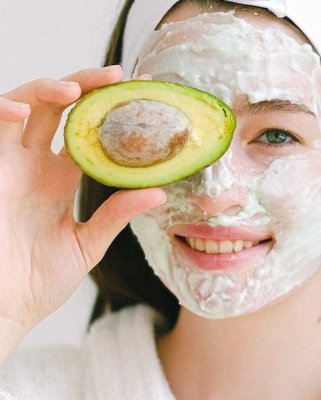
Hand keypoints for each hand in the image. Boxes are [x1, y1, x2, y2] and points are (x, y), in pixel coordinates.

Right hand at [0, 67, 165, 357]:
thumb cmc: (42, 280)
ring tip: (76, 89)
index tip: (141, 95)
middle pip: (60, 109)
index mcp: (63, 179)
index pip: (89, 133)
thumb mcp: (88, 243)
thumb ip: (116, 215)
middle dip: (85, 86)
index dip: (111, 112)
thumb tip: (159, 193)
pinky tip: (25, 111)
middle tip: (116, 76)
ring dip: (47, 90)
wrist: (7, 308)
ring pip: (25, 107)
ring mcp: (11, 166)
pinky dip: (4, 112)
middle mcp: (38, 166)